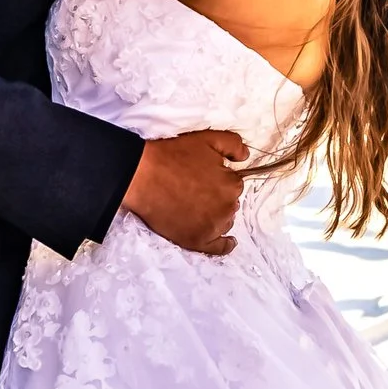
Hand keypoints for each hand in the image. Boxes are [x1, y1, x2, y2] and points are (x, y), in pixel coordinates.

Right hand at [123, 125, 245, 257]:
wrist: (141, 176)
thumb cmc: (173, 156)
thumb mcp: (208, 139)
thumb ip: (234, 144)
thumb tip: (246, 156)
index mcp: (231, 185)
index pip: (233, 184)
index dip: (219, 179)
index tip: (203, 176)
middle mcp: (227, 208)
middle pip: (230, 204)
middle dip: (218, 197)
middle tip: (195, 189)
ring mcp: (212, 227)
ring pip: (224, 222)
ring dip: (216, 216)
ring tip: (194, 206)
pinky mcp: (196, 241)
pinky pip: (219, 248)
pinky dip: (225, 245)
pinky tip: (227, 242)